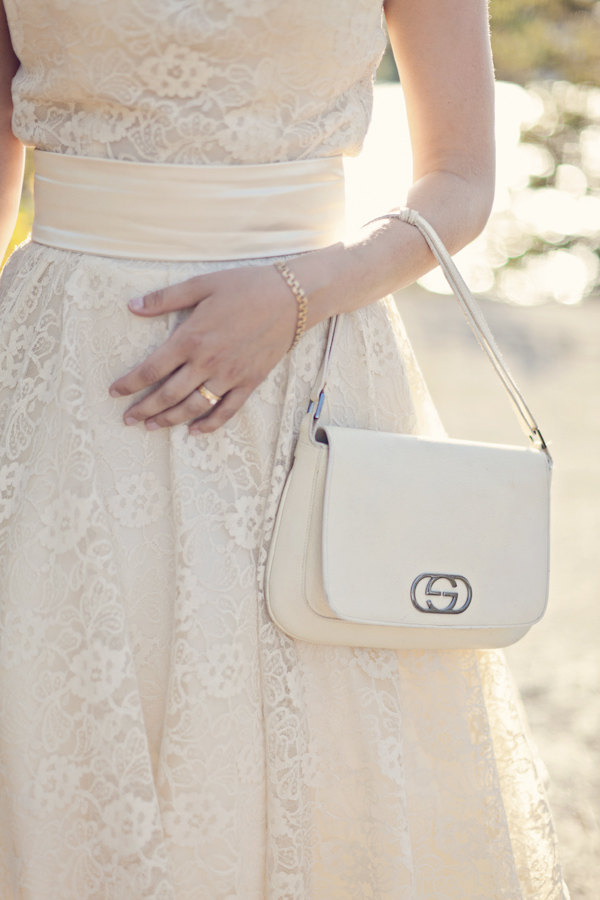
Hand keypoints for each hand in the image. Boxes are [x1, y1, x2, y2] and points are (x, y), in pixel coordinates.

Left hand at [109, 263, 298, 433]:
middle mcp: (207, 362)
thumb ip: (165, 299)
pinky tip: (194, 431)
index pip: (151, 369)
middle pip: (168, 395)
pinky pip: (226, 411)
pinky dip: (209, 425)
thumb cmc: (245, 286)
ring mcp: (229, 376)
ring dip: (170, 420)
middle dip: (144, 409)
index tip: (114, 392)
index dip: (129, 383)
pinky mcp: (249, 382)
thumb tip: (132, 306)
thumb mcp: (201, 285)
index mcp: (191, 338)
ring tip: (152, 427)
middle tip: (128, 419)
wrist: (290, 298)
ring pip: (193, 407)